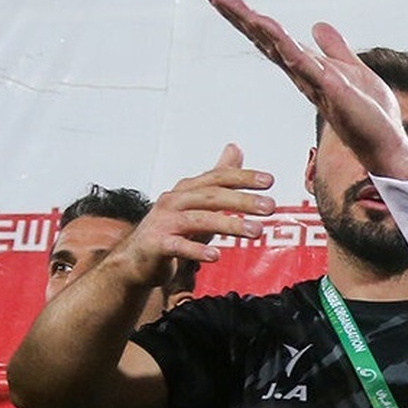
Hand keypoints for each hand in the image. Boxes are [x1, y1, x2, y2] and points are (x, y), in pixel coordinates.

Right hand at [115, 143, 274, 285]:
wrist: (137, 259)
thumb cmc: (173, 228)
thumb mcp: (200, 202)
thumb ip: (219, 178)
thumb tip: (235, 148)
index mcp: (187, 189)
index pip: (218, 177)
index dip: (243, 177)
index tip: (269, 181)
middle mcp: (174, 201)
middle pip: (211, 196)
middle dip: (242, 200)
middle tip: (270, 207)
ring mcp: (163, 222)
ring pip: (199, 219)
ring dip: (229, 224)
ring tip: (256, 231)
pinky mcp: (156, 245)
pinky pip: (178, 246)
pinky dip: (197, 250)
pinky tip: (215, 256)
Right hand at [201, 0, 407, 179]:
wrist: (386, 143)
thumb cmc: (369, 113)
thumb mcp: (352, 69)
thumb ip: (334, 49)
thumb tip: (317, 25)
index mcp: (305, 66)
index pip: (270, 36)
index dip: (246, 16)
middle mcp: (301, 73)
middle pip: (262, 37)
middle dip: (236, 14)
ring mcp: (312, 80)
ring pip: (274, 45)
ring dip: (250, 22)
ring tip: (225, 1)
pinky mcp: (329, 87)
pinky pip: (301, 61)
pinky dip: (284, 42)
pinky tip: (267, 24)